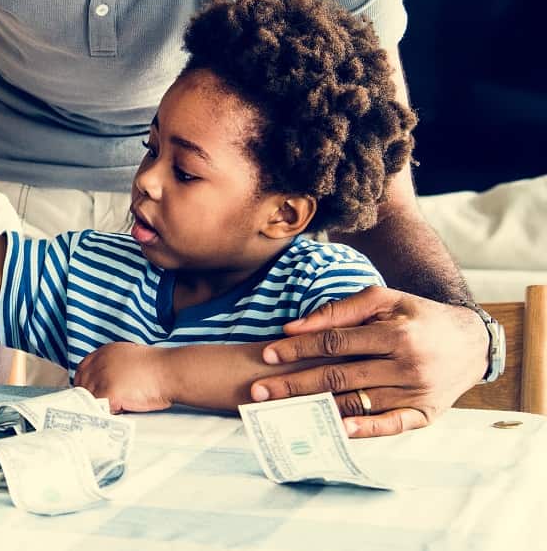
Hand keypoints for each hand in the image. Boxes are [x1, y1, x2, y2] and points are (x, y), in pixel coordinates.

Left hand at [74, 343, 172, 412]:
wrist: (171, 371)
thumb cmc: (159, 368)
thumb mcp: (131, 358)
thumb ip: (115, 366)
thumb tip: (107, 382)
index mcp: (104, 352)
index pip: (82, 370)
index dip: (85, 384)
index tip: (90, 395)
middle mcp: (99, 362)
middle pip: (82, 385)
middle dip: (90, 397)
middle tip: (102, 407)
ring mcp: (102, 377)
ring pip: (90, 399)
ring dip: (99, 407)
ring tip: (114, 409)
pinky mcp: (108, 392)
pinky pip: (99, 409)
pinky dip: (107, 414)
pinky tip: (119, 412)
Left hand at [251, 286, 485, 437]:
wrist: (471, 342)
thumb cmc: (417, 316)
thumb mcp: (384, 299)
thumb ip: (339, 310)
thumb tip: (293, 327)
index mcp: (395, 334)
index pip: (334, 342)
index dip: (299, 348)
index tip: (268, 354)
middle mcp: (407, 365)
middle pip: (338, 376)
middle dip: (294, 384)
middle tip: (259, 391)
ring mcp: (416, 393)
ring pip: (357, 402)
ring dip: (316, 408)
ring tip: (282, 412)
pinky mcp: (425, 414)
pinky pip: (390, 426)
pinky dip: (364, 430)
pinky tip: (336, 430)